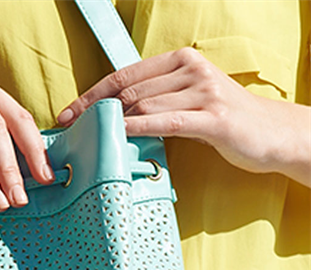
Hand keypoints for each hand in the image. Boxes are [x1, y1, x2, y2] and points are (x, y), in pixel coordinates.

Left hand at [57, 48, 310, 185]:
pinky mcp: (213, 117)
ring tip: (89, 139)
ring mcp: (204, 92)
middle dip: (94, 111)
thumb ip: (156, 101)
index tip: (67, 113)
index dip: (91, 94)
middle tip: (70, 130)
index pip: (124, 76)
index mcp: (180, 61)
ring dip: (112, 123)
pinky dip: (138, 128)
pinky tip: (118, 135)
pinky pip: (166, 121)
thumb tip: (115, 116)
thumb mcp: (187, 100)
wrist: (271, 132)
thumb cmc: (223, 119)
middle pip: (129, 91)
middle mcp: (191, 70)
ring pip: (145, 106)